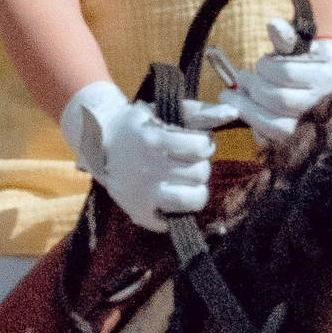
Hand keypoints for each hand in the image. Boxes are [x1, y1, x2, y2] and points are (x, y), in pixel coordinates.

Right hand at [62, 79, 214, 225]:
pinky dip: (177, 210)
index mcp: (153, 139)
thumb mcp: (164, 111)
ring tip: (185, 180)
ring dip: (196, 189)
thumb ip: (200, 112)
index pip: (200, 147)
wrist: (99, 142)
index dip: (204, 144)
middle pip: (199, 173)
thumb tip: (232, 113)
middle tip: (187, 161)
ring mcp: (143, 194)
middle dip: (199, 165)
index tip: (196, 143)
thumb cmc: (140, 125)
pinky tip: (169, 194)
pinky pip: (173, 221)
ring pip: (192, 199)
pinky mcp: (139, 213)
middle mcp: (147, 169)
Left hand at [231, 23, 331, 149]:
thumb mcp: (300, 48)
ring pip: (276, 125)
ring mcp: (310, 126)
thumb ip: (285, 38)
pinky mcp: (296, 141)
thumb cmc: (307, 65)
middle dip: (253, 88)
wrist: (327, 88)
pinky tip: (249, 114)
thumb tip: (273, 24)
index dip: (266, 68)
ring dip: (247, 109)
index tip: (260, 64)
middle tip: (240, 78)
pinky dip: (255, 129)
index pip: (287, 73)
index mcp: (324, 76)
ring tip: (232, 96)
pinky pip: (272, 141)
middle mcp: (320, 104)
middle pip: (280, 99)